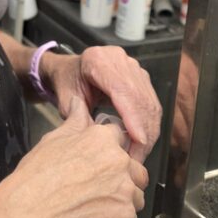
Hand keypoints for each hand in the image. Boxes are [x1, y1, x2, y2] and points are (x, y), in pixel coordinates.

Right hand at [0, 97, 147, 217]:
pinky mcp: (125, 215)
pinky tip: (96, 217)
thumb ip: (75, 121)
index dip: (110, 149)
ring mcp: (125, 189)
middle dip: (123, 176)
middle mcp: (119, 161)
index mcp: (104, 139)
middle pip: (136, 168)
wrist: (31, 211)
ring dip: (123, 199)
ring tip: (96, 203)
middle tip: (99, 186)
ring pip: (137, 194)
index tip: (102, 160)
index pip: (120, 137)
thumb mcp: (54, 138)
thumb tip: (78, 104)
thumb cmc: (38, 177)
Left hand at [42, 45, 161, 163]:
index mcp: (97, 60)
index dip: (134, 116)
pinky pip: (151, 103)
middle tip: (137, 157)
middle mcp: (119, 60)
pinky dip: (149, 125)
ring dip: (149, 131)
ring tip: (140, 154)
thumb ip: (79, 117)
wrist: (70, 68)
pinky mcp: (141, 77)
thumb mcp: (66, 99)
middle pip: (140, 98)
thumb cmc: (67, 82)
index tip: (139, 141)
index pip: (122, 90)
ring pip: (150, 102)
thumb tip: (101, 142)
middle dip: (143, 130)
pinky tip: (143, 142)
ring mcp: (133, 67)